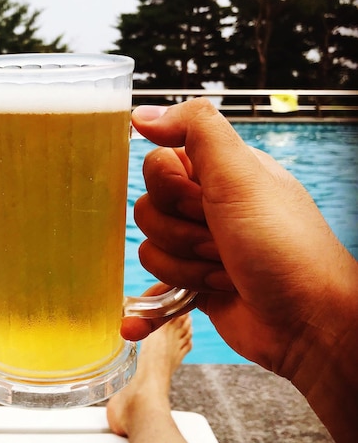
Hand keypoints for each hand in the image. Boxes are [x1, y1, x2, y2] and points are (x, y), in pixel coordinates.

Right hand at [124, 99, 357, 382]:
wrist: (308, 322)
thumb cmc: (282, 246)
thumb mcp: (242, 175)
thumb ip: (196, 129)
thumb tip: (143, 114)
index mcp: (218, 173)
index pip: (156, 167)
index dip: (172, 191)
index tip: (206, 204)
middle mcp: (206, 206)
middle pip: (148, 211)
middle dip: (182, 235)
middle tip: (223, 243)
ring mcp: (198, 248)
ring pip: (150, 252)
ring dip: (186, 269)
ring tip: (226, 274)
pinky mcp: (193, 285)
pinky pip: (155, 291)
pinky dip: (149, 310)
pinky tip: (134, 327)